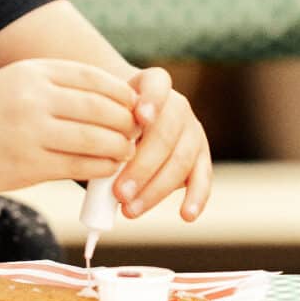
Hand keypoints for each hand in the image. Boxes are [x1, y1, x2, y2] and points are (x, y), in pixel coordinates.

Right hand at [0, 60, 139, 192]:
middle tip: (136, 131)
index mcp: (31, 72)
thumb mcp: (14, 83)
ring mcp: (30, 133)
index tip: (135, 104)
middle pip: (101, 107)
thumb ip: (55, 87)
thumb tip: (111, 100)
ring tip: (125, 150)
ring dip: (119, 146)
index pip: (93, 77)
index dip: (121, 92)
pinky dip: (102, 167)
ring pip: (95, 138)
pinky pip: (79, 165)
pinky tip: (108, 168)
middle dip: (126, 121)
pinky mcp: (28, 166)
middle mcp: (33, 98)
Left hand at [116, 68, 211, 219]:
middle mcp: (177, 105)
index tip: (140, 118)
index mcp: (152, 86)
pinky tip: (185, 214)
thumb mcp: (103, 119)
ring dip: (156, 189)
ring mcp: (193, 130)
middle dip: (142, 166)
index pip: (156, 85)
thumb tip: (96, 166)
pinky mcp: (202, 155)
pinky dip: (196, 197)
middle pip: (166, 133)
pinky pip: (203, 177)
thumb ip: (103, 136)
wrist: (131, 121)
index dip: (151, 100)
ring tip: (130, 210)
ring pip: (182, 159)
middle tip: (118, 192)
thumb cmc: (109, 122)